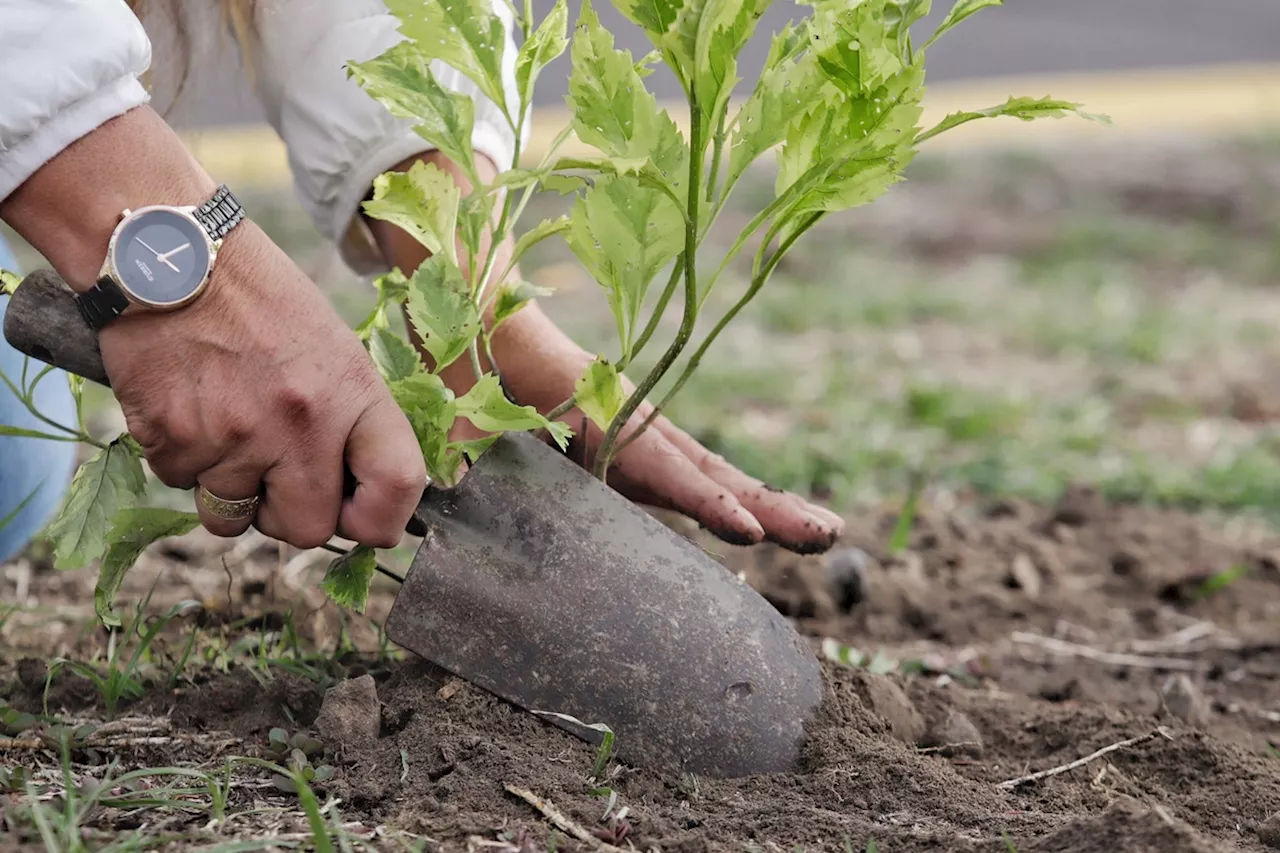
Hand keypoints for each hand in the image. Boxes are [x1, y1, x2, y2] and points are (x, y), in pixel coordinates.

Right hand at [0, 107, 424, 549]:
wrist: (170, 255)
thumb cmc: (259, 301)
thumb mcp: (334, 350)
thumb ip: (353, 423)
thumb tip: (366, 495)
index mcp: (353, 394)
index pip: (397, 486)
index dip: (382, 518)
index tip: (360, 514)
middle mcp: (299, 424)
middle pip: (308, 531)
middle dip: (291, 513)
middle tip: (276, 474)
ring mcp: (233, 437)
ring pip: (233, 519)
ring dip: (229, 490)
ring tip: (227, 429)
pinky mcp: (172, 440)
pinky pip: (181, 486)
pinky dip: (185, 461)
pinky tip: (190, 409)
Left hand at [366, 150, 844, 554]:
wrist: (486, 314)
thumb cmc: (472, 354)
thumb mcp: (460, 393)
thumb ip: (464, 438)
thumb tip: (453, 487)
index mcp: (597, 406)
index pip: (658, 460)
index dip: (701, 499)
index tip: (747, 530)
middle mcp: (630, 422)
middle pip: (708, 467)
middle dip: (768, 502)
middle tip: (826, 535)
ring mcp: (637, 438)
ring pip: (710, 473)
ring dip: (765, 503)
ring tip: (820, 534)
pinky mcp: (631, 453)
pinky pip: (687, 481)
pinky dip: (729, 501)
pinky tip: (763, 529)